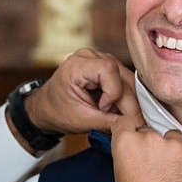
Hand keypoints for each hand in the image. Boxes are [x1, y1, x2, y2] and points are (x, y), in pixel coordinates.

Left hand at [24, 48, 139, 135]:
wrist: (48, 108)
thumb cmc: (57, 111)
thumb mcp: (81, 121)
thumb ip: (108, 122)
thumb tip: (133, 124)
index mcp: (77, 65)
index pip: (108, 70)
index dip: (113, 92)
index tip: (104, 109)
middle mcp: (90, 56)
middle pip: (122, 75)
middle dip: (125, 102)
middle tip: (123, 121)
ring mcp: (100, 59)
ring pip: (128, 79)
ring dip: (127, 100)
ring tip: (116, 116)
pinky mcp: (107, 66)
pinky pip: (125, 80)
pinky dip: (124, 97)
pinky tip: (117, 109)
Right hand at [110, 115, 181, 181]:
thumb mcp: (120, 172)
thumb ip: (128, 153)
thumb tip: (135, 148)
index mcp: (126, 142)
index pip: (127, 121)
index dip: (131, 131)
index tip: (135, 138)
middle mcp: (149, 138)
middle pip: (151, 130)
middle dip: (153, 144)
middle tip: (155, 164)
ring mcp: (173, 145)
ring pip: (174, 136)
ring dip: (172, 148)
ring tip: (171, 170)